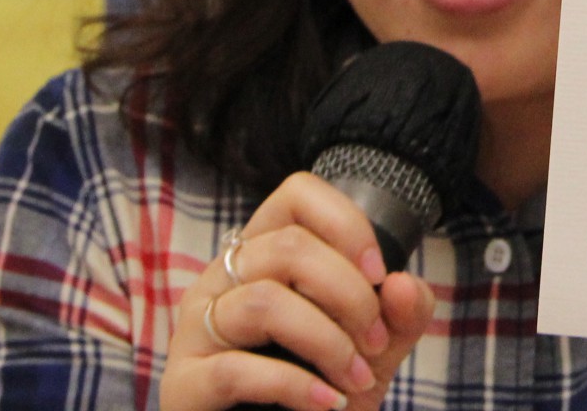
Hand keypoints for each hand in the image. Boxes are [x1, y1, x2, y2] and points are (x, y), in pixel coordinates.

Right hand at [163, 171, 436, 410]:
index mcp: (262, 255)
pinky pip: (236, 368)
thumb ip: (400, 316)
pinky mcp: (183, 384)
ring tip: (356, 380)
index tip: (380, 275)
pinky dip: (295, 386)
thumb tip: (403, 284)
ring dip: (328, 342)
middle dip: (349, 295)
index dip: (346, 224)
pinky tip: (327, 403)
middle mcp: (221, 279)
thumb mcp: (373, 351)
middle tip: (376, 343)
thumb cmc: (319, 391)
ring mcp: (194, 329)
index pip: (296, 196)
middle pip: (288, 246)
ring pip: (263, 301)